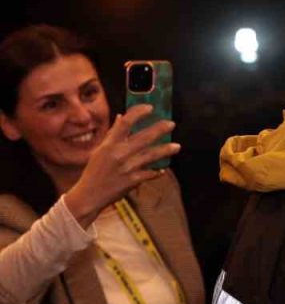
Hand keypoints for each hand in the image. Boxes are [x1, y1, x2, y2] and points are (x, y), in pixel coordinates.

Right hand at [62, 105, 178, 227]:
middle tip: (171, 124)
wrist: (89, 195)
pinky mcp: (132, 181)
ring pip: (150, 156)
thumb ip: (112, 134)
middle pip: (143, 137)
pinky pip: (149, 173)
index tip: (150, 108)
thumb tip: (121, 117)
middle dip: (159, 129)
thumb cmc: (94, 171)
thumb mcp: (100, 150)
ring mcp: (126, 168)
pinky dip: (157, 171)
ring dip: (165, 150)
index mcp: (109, 144)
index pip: (125, 123)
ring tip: (177, 146)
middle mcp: (118, 154)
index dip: (138, 113)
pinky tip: (163, 169)